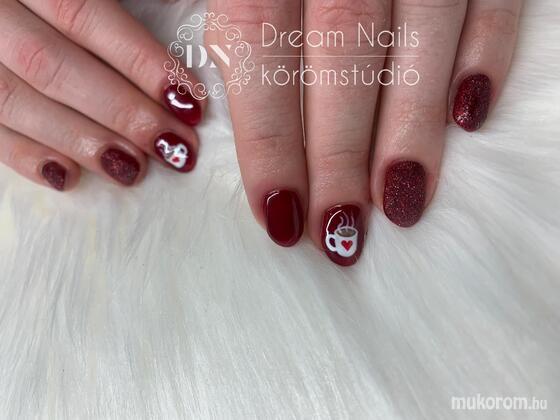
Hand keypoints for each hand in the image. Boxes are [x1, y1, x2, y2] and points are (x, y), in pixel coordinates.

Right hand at [0, 0, 205, 190]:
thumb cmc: (47, 3)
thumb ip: (106, 10)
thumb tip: (170, 50)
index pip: (83, 14)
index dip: (140, 61)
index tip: (189, 103)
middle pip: (52, 66)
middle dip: (121, 112)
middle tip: (173, 147)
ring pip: (14, 100)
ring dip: (80, 140)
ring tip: (133, 170)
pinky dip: (24, 156)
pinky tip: (68, 176)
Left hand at [208, 0, 521, 264]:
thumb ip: (216, 13)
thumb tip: (191, 105)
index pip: (259, 46)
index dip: (269, 141)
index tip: (278, 215)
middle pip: (342, 52)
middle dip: (339, 154)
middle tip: (338, 234)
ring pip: (420, 31)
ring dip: (411, 127)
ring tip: (399, 204)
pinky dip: (486, 52)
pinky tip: (469, 117)